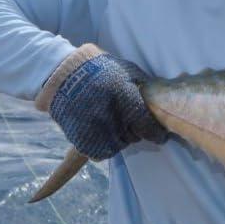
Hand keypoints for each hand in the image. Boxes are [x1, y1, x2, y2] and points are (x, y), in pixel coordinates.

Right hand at [36, 46, 168, 159]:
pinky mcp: (83, 142)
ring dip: (120, 138)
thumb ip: (144, 89)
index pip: (150, 129)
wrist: (64, 76)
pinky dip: (103, 145)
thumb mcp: (128, 72)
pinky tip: (101, 132)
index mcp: (129, 103)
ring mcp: (98, 133)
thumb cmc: (101, 70)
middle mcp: (115, 120)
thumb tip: (159, 101)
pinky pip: (100, 153)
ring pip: (118, 145)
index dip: (157, 134)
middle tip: (128, 120)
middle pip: (134, 137)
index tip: (159, 135)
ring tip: (113, 124)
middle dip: (135, 130)